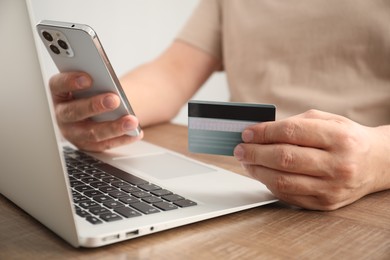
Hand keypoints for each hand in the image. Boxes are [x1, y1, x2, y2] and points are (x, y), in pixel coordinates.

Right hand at [49, 72, 142, 151]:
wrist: (98, 108)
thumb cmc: (94, 91)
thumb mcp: (92, 83)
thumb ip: (96, 80)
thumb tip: (110, 83)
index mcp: (59, 93)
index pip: (58, 85)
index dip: (70, 81)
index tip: (87, 78)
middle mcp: (62, 114)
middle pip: (74, 112)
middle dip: (95, 106)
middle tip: (114, 100)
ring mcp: (73, 132)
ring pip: (92, 132)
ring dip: (114, 127)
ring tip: (132, 121)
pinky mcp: (87, 145)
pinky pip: (105, 144)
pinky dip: (122, 138)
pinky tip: (135, 133)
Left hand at [234, 109, 389, 209]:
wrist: (376, 163)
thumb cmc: (347, 138)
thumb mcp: (327, 120)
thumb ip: (295, 124)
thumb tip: (260, 131)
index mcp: (338, 137)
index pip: (290, 133)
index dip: (263, 133)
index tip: (247, 133)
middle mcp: (337, 164)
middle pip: (284, 159)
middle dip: (254, 153)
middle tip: (240, 149)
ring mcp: (332, 187)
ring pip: (283, 181)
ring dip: (257, 171)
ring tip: (246, 162)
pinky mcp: (325, 203)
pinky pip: (289, 195)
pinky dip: (270, 184)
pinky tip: (262, 174)